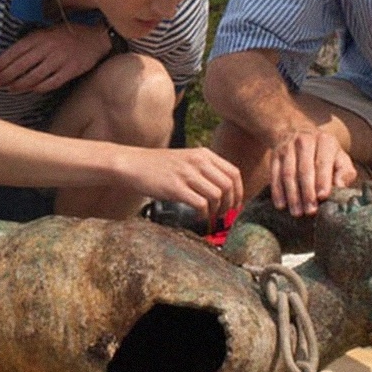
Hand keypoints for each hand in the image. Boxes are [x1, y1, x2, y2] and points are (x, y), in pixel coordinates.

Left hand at [0, 24, 110, 93]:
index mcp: (39, 37)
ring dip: (18, 85)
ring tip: (8, 89)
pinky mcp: (70, 71)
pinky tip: (30, 90)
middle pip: (20, 66)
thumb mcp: (46, 31)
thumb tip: (8, 57)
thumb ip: (29, 42)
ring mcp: (59, 60)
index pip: (14, 52)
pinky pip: (50, 83)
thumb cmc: (66, 34)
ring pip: (33, 77)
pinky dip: (38, 88)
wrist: (95, 37)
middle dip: (4, 77)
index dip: (0, 64)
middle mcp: (47, 48)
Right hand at [117, 146, 243, 221]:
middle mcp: (197, 161)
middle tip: (223, 214)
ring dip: (217, 211)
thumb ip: (204, 169)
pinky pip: (201, 204)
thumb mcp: (185, 159)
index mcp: (203, 154)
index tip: (235, 204)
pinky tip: (198, 217)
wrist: (132, 164)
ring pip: (217, 195)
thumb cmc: (158, 165)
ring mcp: (186, 174)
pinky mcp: (175, 188)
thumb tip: (224, 190)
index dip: (239, 191)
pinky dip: (204, 214)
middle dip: (230, 204)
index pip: (233, 173)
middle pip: (229, 185)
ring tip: (210, 217)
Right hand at [268, 127, 355, 215]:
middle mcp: (304, 141)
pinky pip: (274, 175)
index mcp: (325, 141)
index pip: (322, 162)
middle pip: (304, 169)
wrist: (298, 131)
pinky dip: (277, 191)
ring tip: (297, 212)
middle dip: (307, 192)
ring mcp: (287, 147)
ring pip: (288, 173)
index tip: (323, 197)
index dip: (322, 180)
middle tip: (310, 211)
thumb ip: (345, 172)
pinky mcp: (275, 155)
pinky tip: (280, 205)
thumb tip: (340, 186)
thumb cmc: (325, 152)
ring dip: (292, 195)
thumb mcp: (339, 157)